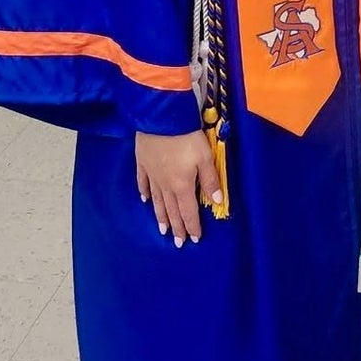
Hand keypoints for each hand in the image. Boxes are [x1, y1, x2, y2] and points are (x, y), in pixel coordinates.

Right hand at [135, 130, 220, 246]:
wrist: (160, 118)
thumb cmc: (186, 136)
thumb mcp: (205, 157)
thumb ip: (210, 181)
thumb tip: (217, 202)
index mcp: (182, 185)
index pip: (188, 212)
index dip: (192, 226)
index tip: (194, 239)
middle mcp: (165, 184)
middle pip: (172, 210)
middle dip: (176, 227)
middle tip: (178, 242)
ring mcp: (152, 174)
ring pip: (157, 201)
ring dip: (161, 216)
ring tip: (162, 230)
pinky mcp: (142, 163)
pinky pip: (143, 183)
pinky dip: (144, 193)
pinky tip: (145, 201)